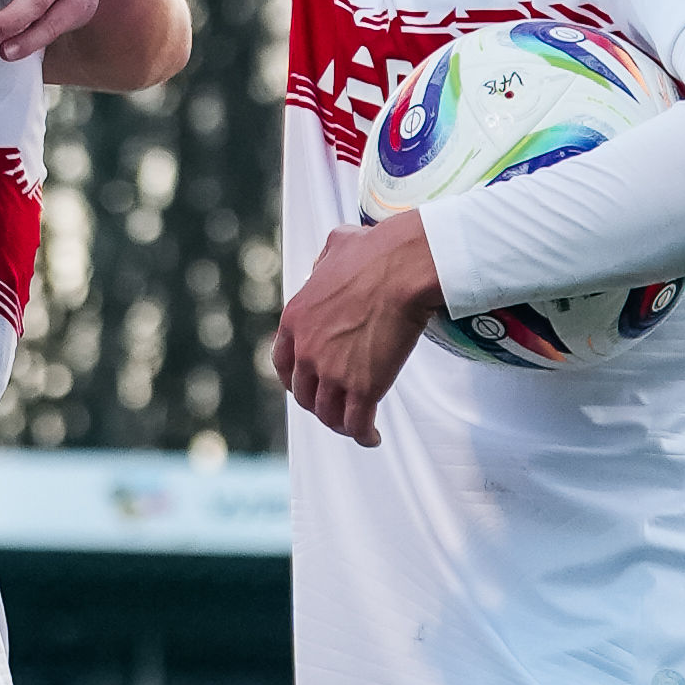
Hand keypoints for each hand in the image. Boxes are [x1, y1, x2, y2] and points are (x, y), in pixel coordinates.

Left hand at [270, 216, 443, 446]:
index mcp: (294, 319)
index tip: (305, 387)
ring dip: (339, 424)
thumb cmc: (376, 253)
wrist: (402, 268)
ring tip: (354, 426)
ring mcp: (332, 371)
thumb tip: (324, 263)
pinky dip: (362, 435)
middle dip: (318, 404)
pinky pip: (356, 423)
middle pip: (304, 394)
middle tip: (335, 408)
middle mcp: (307, 350)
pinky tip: (371, 437)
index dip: (293, 381)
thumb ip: (324, 260)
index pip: (281, 363)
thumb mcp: (336, 246)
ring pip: (327, 414)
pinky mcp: (362, 387)